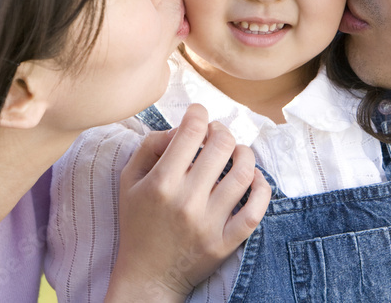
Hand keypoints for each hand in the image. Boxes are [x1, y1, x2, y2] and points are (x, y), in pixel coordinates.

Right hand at [105, 104, 270, 302]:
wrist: (147, 277)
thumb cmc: (138, 224)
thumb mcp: (129, 181)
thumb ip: (149, 147)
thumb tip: (179, 128)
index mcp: (161, 183)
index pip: (191, 131)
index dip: (199, 113)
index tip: (199, 113)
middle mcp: (187, 201)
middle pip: (221, 146)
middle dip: (221, 130)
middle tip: (216, 134)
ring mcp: (209, 223)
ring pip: (242, 174)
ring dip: (244, 154)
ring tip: (237, 152)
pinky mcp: (225, 242)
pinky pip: (255, 211)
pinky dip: (261, 189)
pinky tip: (254, 179)